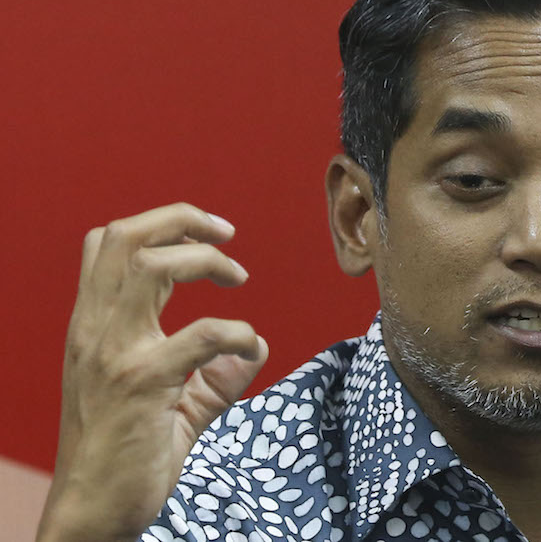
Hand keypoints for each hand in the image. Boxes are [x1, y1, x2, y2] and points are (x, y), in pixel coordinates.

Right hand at [36, 203, 267, 541]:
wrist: (92, 513)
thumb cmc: (126, 454)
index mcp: (93, 326)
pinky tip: (249, 345)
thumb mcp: (170, 402)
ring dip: (205, 259)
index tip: (205, 238)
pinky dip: (238, 330)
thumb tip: (256, 348)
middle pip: (126, 237)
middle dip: (182, 219)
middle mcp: (96, 330)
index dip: (159, 224)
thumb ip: (211, 372)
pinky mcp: (143, 384)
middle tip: (227, 234)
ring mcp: (116, 355)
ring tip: (237, 276)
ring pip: (150, 266)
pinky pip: (203, 334)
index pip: (107, 243)